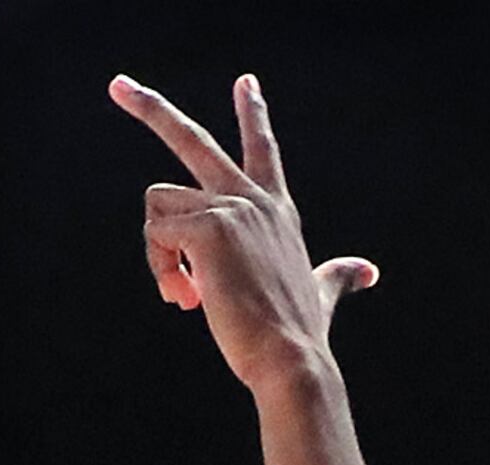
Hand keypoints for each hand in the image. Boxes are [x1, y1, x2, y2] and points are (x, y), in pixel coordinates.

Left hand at [111, 74, 376, 392]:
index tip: (246, 81)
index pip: (263, 149)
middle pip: (192, 138)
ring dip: (160, 255)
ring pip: (159, 206)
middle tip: (119, 84)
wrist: (291, 359)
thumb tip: (370, 272)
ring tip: (189, 296)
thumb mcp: (323, 292)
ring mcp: (230, 209)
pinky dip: (160, 270)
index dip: (254, 113)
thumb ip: (340, 275)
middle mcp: (252, 199)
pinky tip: (187, 301)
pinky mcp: (208, 228)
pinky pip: (155, 234)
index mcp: (276, 209)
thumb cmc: (300, 334)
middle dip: (149, 107)